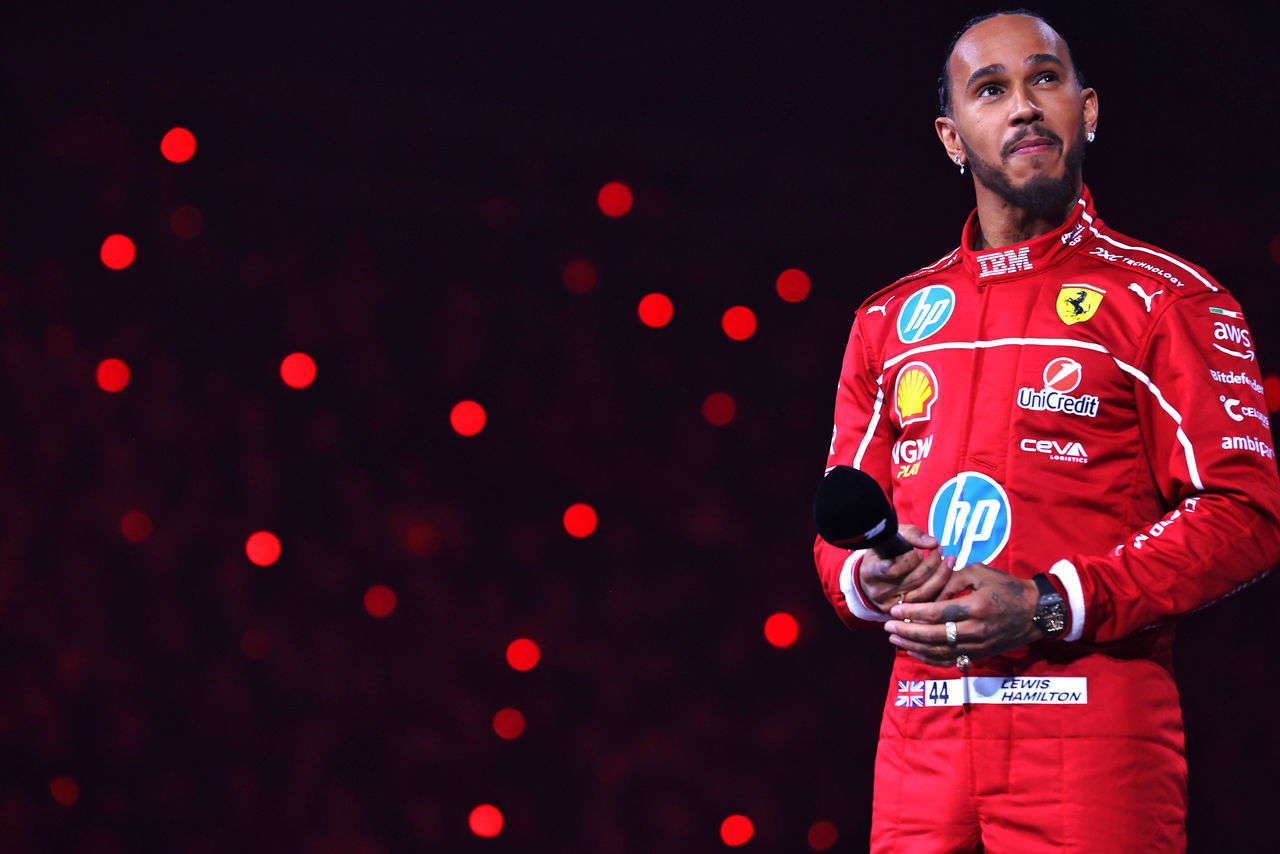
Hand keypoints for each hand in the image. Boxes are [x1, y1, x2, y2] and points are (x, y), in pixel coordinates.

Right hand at [857, 525, 955, 612]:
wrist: (873, 578)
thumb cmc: (884, 553)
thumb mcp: (891, 538)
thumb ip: (911, 535)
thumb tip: (932, 542)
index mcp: (870, 572)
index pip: (891, 569)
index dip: (909, 560)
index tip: (920, 551)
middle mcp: (879, 592)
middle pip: (912, 581)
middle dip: (931, 564)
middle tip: (939, 550)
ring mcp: (892, 605)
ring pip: (923, 594)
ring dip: (940, 576)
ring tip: (948, 560)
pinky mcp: (905, 614)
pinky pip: (928, 602)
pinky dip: (941, 589)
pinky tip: (947, 576)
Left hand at [882, 563, 1042, 666]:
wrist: (1037, 612)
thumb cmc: (1008, 587)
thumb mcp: (980, 572)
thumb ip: (952, 580)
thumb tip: (930, 595)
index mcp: (976, 607)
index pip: (937, 612)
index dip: (913, 612)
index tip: (895, 609)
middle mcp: (976, 630)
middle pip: (934, 635)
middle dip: (907, 631)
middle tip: (888, 626)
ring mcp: (979, 646)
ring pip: (940, 651)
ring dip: (914, 646)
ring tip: (895, 639)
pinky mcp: (980, 655)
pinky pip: (951, 661)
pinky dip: (930, 659)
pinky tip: (914, 652)